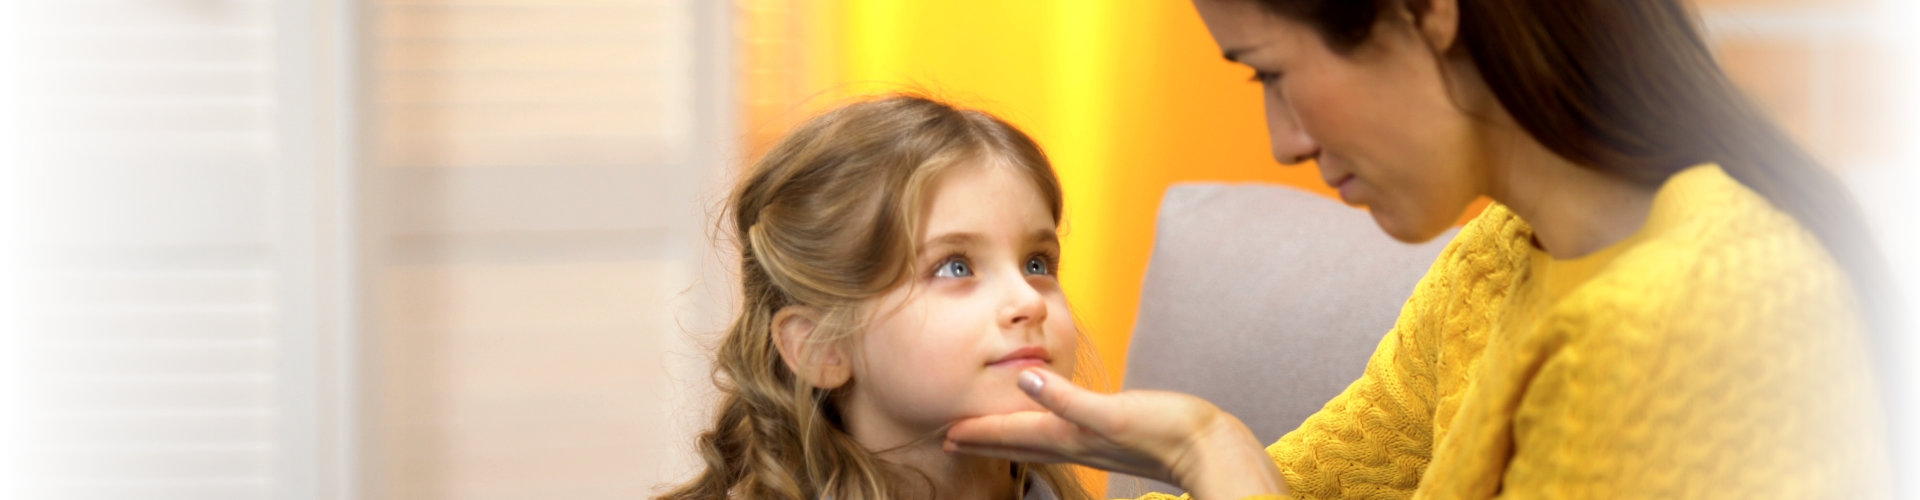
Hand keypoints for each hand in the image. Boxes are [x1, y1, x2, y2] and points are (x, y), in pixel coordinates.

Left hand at [942, 369, 1285, 497]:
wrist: (1212, 448)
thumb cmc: (1168, 429)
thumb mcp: (1114, 412)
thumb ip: (1067, 398)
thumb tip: (1024, 378)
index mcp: (1071, 436)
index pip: (1014, 435)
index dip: (978, 433)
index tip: (945, 433)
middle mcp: (1077, 443)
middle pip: (1019, 444)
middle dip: (984, 441)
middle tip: (950, 440)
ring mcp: (1094, 444)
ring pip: (1039, 442)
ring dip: (1009, 439)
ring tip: (986, 437)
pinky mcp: (1113, 437)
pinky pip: (1064, 434)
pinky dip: (1044, 429)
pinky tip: (1049, 424)